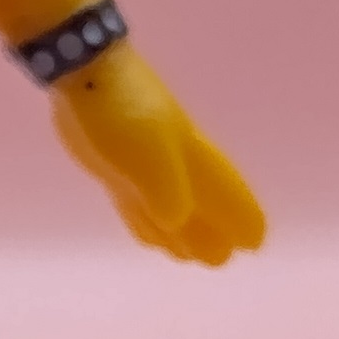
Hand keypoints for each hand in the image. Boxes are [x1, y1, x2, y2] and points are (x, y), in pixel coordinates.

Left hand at [49, 42, 265, 264]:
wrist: (84, 75)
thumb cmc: (123, 109)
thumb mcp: (150, 150)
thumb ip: (166, 188)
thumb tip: (174, 223)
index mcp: (190, 153)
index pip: (223, 190)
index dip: (239, 216)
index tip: (254, 244)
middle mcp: (171, 160)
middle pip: (197, 203)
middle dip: (210, 231)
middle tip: (220, 263)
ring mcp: (139, 163)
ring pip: (166, 205)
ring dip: (180, 232)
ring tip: (190, 259)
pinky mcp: (110, 165)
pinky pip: (135, 201)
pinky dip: (145, 221)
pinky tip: (149, 235)